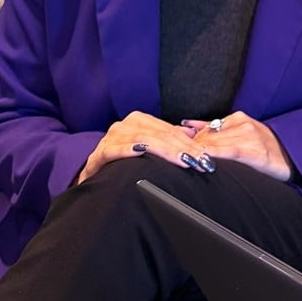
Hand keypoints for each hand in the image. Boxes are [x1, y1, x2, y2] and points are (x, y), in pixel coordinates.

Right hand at [78, 110, 202, 181]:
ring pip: (142, 139)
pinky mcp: (98, 155)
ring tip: (183, 160)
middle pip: (159, 134)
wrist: (94, 179)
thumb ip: (168, 140)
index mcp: (138, 121)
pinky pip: (113, 150)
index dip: (190, 142)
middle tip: (201, 161)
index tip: (207, 156)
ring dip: (165, 150)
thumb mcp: (149, 149)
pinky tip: (140, 152)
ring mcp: (110, 139)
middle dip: (183, 148)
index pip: (170, 130)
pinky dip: (127, 149)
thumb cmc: (123, 165)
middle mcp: (124, 126)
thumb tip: (192, 132)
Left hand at [181, 111, 292, 180]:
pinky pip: (228, 152)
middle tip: (173, 157)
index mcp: (237, 118)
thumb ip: (215, 130)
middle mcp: (242, 124)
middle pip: (206, 137)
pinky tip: (202, 161)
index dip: (188, 142)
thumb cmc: (264, 149)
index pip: (204, 130)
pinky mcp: (255, 151)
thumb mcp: (240, 135)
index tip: (174, 150)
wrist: (292, 158)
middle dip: (189, 149)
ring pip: (214, 145)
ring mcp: (249, 136)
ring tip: (182, 161)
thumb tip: (187, 126)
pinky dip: (213, 156)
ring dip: (197, 153)